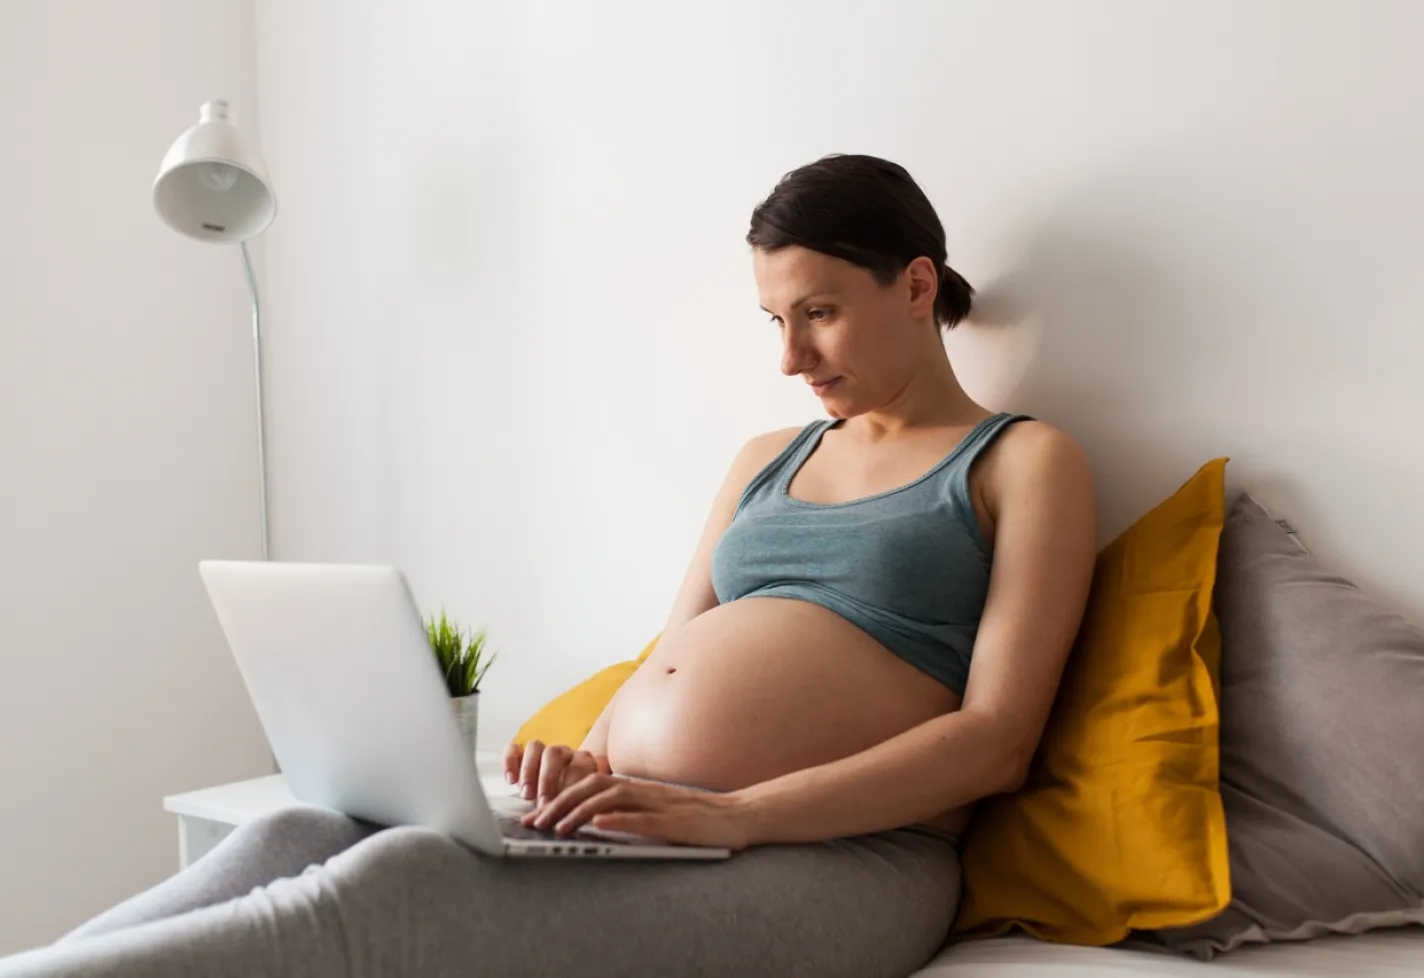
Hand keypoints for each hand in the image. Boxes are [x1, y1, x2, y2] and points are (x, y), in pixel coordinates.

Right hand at [503, 740, 609, 803]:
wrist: (554, 798)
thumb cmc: (570, 804)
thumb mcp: (574, 807)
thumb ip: (572, 809)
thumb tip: (567, 821)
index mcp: (583, 761)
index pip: (579, 765)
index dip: (571, 786)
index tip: (563, 807)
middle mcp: (563, 752)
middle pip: (554, 753)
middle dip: (547, 779)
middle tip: (542, 804)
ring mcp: (541, 750)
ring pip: (533, 747)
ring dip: (528, 772)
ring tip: (526, 796)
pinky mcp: (520, 753)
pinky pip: (513, 749)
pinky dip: (509, 762)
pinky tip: (510, 781)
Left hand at [522, 773, 754, 850]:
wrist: (740, 816)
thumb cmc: (699, 819)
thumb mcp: (659, 811)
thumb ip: (631, 812)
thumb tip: (595, 821)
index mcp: (638, 787)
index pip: (591, 784)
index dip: (561, 795)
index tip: (538, 813)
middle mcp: (645, 791)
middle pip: (593, 787)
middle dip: (560, 802)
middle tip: (535, 822)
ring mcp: (660, 804)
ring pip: (611, 799)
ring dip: (580, 811)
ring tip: (557, 826)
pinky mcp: (675, 822)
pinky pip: (642, 817)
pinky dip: (618, 818)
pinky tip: (598, 824)